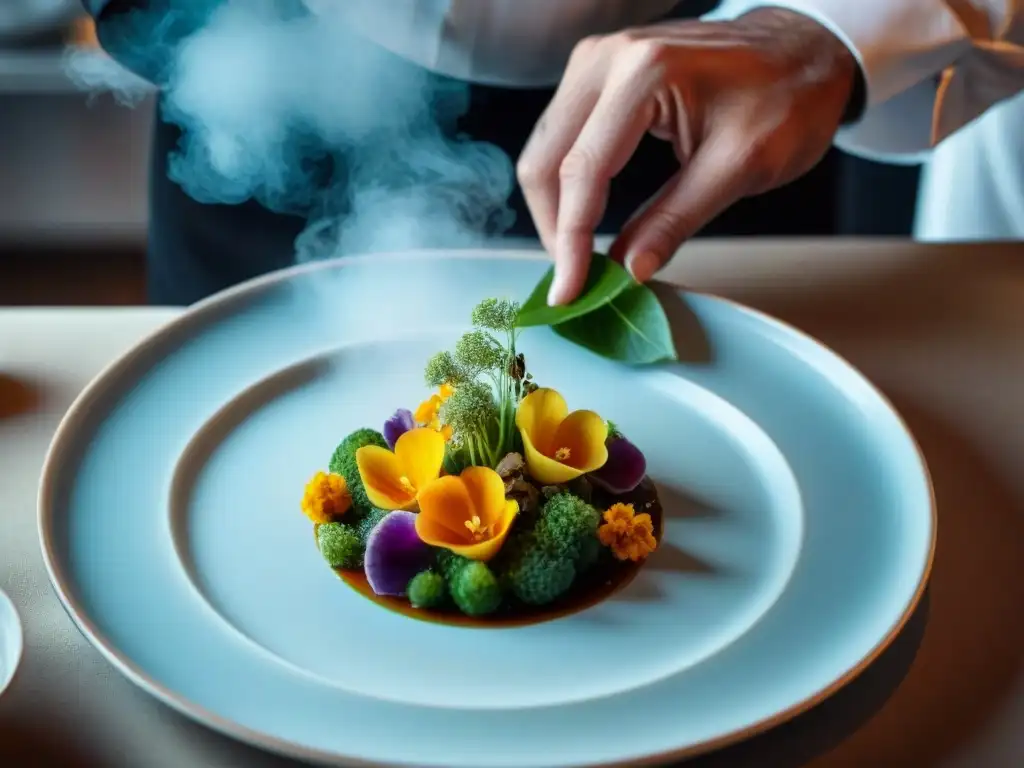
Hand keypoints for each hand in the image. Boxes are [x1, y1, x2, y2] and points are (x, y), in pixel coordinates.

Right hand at [516, 9, 857, 303]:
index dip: (571, 240)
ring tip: (580, 256)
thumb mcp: (739, 168)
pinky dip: (566, 184)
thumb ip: (675, 220)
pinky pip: (561, 137)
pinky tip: (583, 219)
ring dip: (555, 209)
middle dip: (555, 228)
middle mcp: (606, 59)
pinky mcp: (597, 73)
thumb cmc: (787, 98)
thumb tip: (627, 270)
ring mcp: (596, 61)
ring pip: (545, 150)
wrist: (801, 51)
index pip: (584, 170)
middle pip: (545, 160)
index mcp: (643, 73)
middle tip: (576, 280)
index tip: (570, 292)